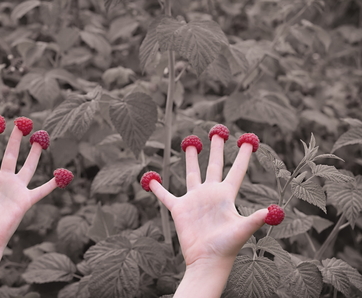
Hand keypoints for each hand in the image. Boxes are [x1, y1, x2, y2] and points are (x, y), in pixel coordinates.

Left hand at [0, 125, 56, 250]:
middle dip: (16, 139)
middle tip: (22, 123)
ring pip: (28, 166)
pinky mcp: (25, 200)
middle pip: (12, 155)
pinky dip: (53, 184)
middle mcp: (4, 181)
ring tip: (40, 138)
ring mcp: (16, 189)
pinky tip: (62, 175)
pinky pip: (42, 190)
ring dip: (35, 153)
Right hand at [150, 134, 267, 266]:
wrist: (207, 261)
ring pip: (192, 173)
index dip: (243, 155)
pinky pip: (165, 195)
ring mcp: (194, 200)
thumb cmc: (227, 247)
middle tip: (218, 131)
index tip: (249, 140)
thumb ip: (255, 219)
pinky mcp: (179, 209)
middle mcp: (210, 193)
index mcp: (226, 195)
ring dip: (191, 158)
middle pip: (214, 165)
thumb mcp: (242, 230)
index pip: (236, 170)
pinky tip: (150, 178)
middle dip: (216, 148)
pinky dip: (157, 187)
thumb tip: (274, 211)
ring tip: (191, 142)